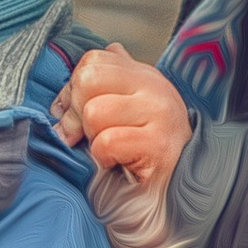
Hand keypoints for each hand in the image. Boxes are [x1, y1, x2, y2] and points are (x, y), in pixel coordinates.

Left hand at [54, 43, 194, 194]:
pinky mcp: (157, 144)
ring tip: (111, 149)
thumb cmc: (149, 150)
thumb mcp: (129, 110)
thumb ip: (103, 92)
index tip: (76, 115)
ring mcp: (159, 114)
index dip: (73, 90)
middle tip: (91, 135)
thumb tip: (65, 93)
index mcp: (144, 76)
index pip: (92, 61)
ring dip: (93, 138)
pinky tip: (118, 162)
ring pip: (94, 112)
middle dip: (77, 113)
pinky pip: (106, 142)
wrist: (181, 185)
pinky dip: (103, 158)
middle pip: (88, 81)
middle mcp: (155, 88)